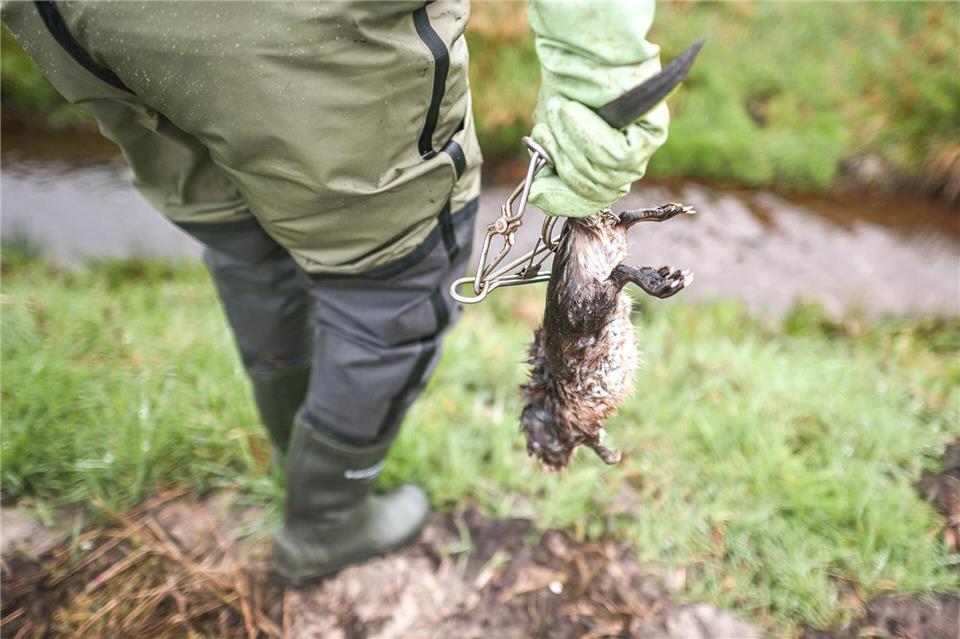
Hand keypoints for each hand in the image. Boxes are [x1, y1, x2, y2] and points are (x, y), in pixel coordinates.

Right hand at [530, 97, 667, 216]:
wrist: (581, 50)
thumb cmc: (567, 87)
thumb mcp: (550, 133)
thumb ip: (549, 165)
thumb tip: (539, 195)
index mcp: (603, 165)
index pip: (590, 201)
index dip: (563, 200)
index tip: (540, 190)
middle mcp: (626, 162)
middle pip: (595, 189)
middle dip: (564, 159)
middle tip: (550, 124)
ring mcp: (641, 149)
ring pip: (603, 172)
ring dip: (573, 142)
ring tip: (563, 110)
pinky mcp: (652, 133)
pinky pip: (616, 155)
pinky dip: (590, 135)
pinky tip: (578, 111)